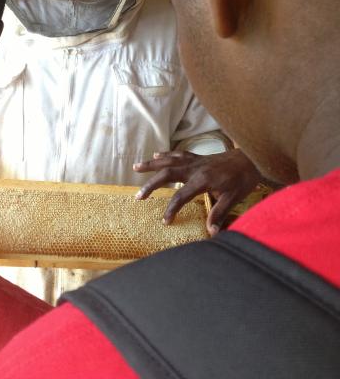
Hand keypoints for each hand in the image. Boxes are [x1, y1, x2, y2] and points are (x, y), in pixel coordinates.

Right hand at [133, 149, 261, 235]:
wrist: (251, 158)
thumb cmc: (243, 179)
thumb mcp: (233, 198)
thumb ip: (219, 213)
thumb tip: (211, 233)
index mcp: (202, 180)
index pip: (181, 196)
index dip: (171, 209)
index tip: (165, 221)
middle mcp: (194, 168)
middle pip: (167, 174)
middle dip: (151, 184)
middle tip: (138, 196)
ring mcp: (194, 160)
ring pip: (168, 160)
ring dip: (151, 164)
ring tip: (136, 167)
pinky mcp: (197, 156)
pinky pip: (177, 154)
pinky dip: (165, 154)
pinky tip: (156, 154)